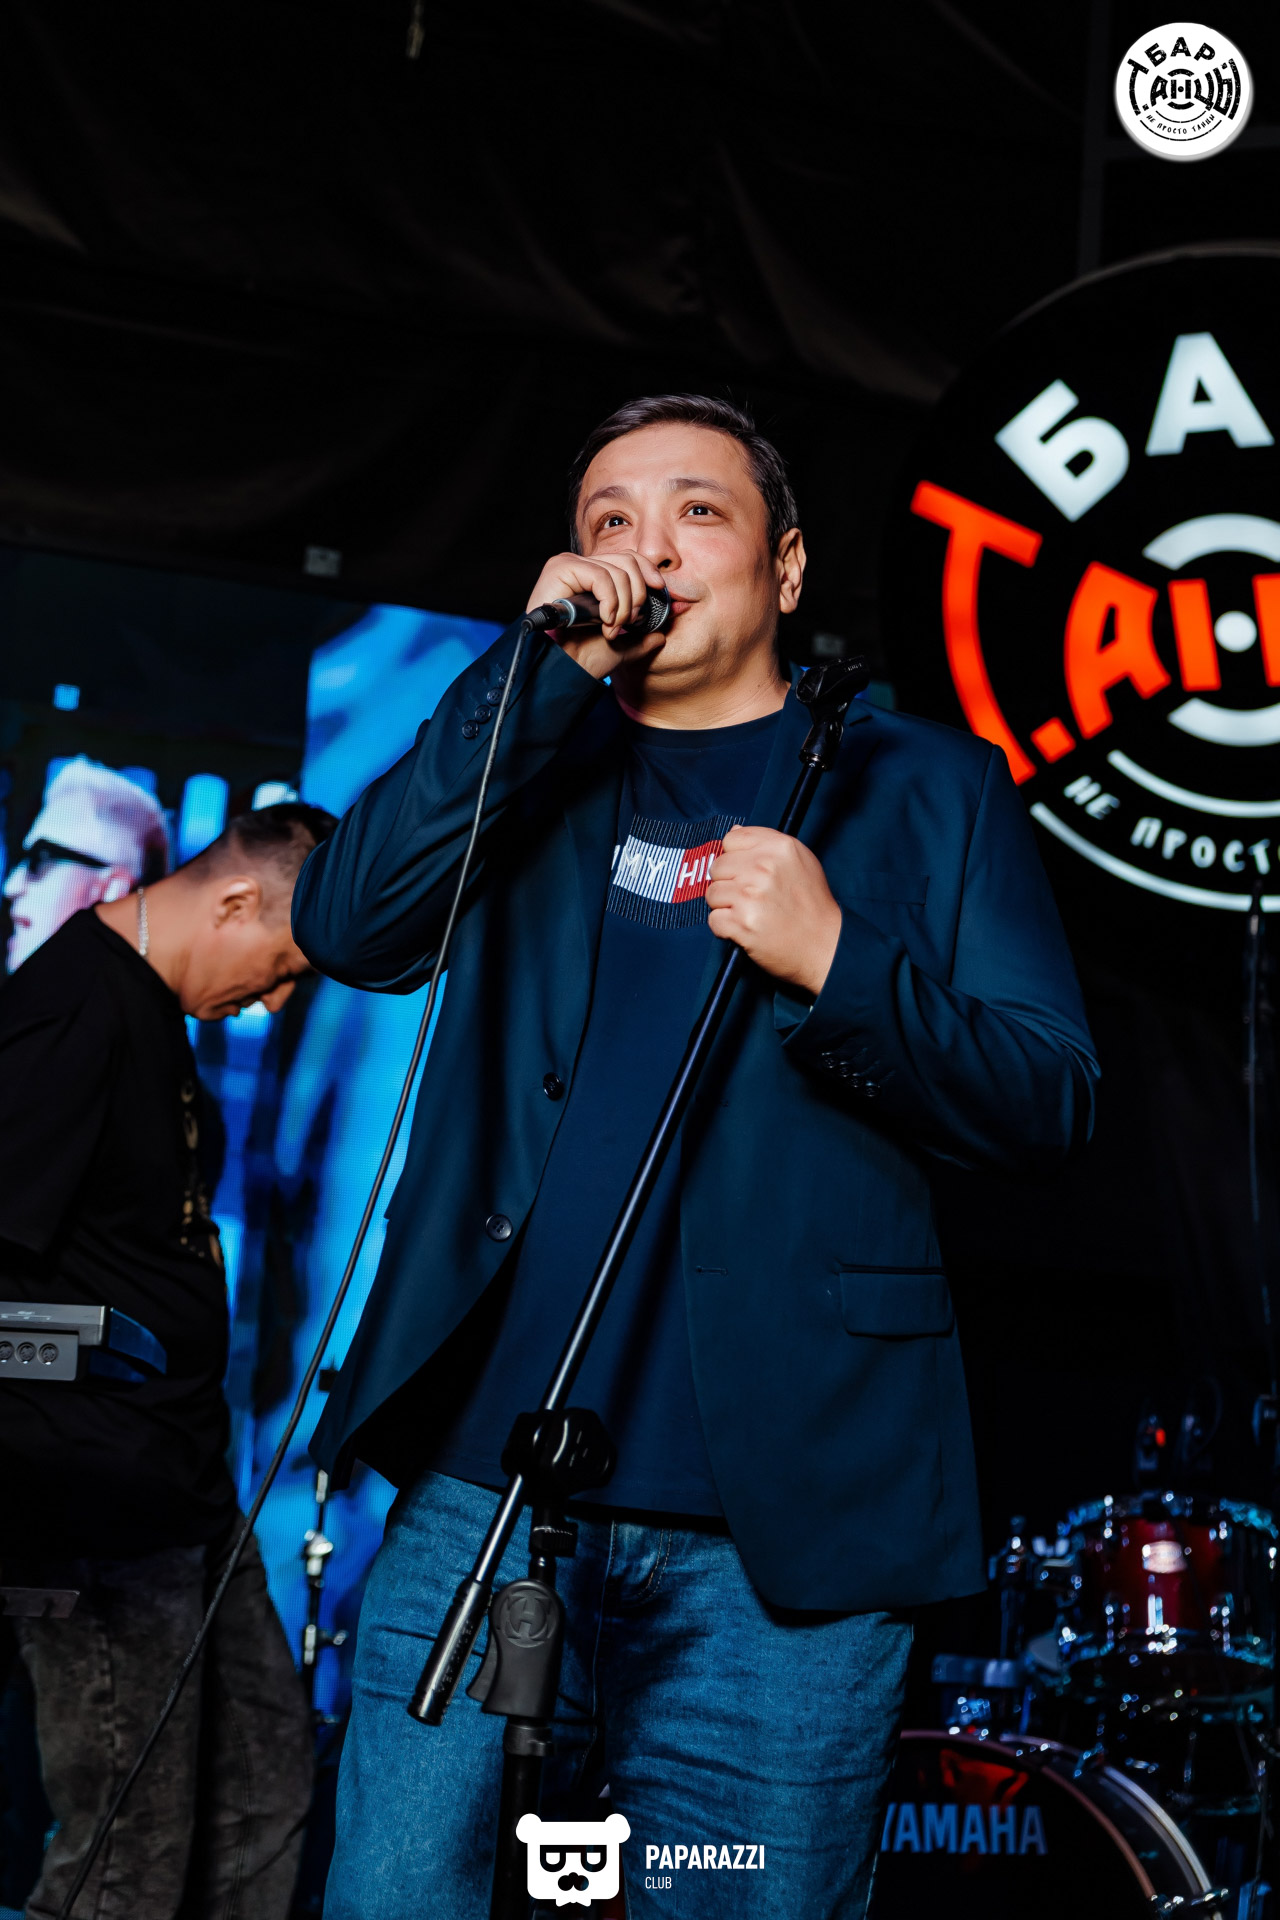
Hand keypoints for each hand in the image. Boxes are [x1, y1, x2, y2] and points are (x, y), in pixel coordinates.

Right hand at [525, 549, 667, 680]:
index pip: (627, 558)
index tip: (659, 589)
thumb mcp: (621, 644)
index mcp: (593, 578)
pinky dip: (610, 600)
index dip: (647, 570)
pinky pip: (600, 577)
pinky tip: (604, 620)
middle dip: (638, 594)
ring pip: (616, 571)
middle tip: (629, 622)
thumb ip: (642, 635)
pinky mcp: (561, 569)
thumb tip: (665, 628)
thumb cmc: (583, 658)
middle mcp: (581, 566)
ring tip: (612, 628)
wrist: (562, 668)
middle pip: (626, 561)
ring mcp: (570, 565)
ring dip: (623, 605)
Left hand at [705, 826, 841, 994]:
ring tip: (749, 913)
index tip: (747, 872)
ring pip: (712, 893)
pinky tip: (744, 928)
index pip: (731, 839)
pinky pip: (713, 919)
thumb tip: (734, 832)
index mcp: (779, 847)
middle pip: (717, 866)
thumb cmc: (813, 905)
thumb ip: (767, 843)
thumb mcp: (801, 861)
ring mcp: (751, 896)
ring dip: (725, 906)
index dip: (736, 857)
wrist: (825, 946)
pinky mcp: (742, 923)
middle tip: (750, 897)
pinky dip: (725, 927)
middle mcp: (764, 868)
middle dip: (728, 882)